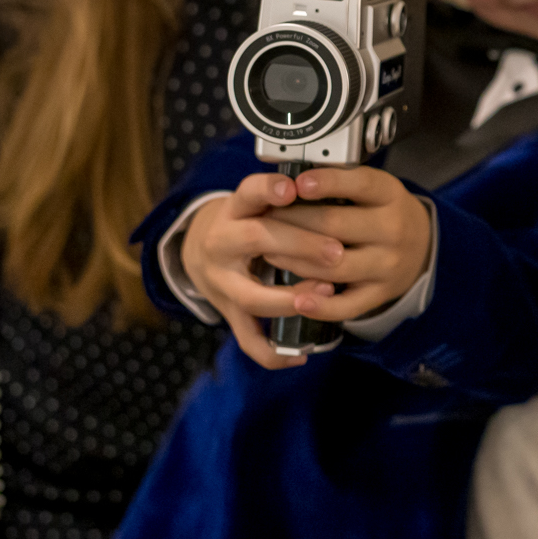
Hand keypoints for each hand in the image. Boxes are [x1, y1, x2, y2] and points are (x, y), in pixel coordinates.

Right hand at [179, 168, 430, 369]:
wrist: (201, 252)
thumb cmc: (248, 222)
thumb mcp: (257, 201)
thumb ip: (286, 197)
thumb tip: (335, 182)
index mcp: (234, 211)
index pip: (247, 193)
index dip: (267, 190)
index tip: (292, 187)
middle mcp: (222, 245)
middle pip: (257, 240)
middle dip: (299, 245)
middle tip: (336, 250)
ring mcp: (222, 283)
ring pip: (251, 296)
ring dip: (289, 298)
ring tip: (325, 292)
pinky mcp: (228, 313)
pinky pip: (247, 339)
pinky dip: (272, 352)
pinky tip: (301, 355)